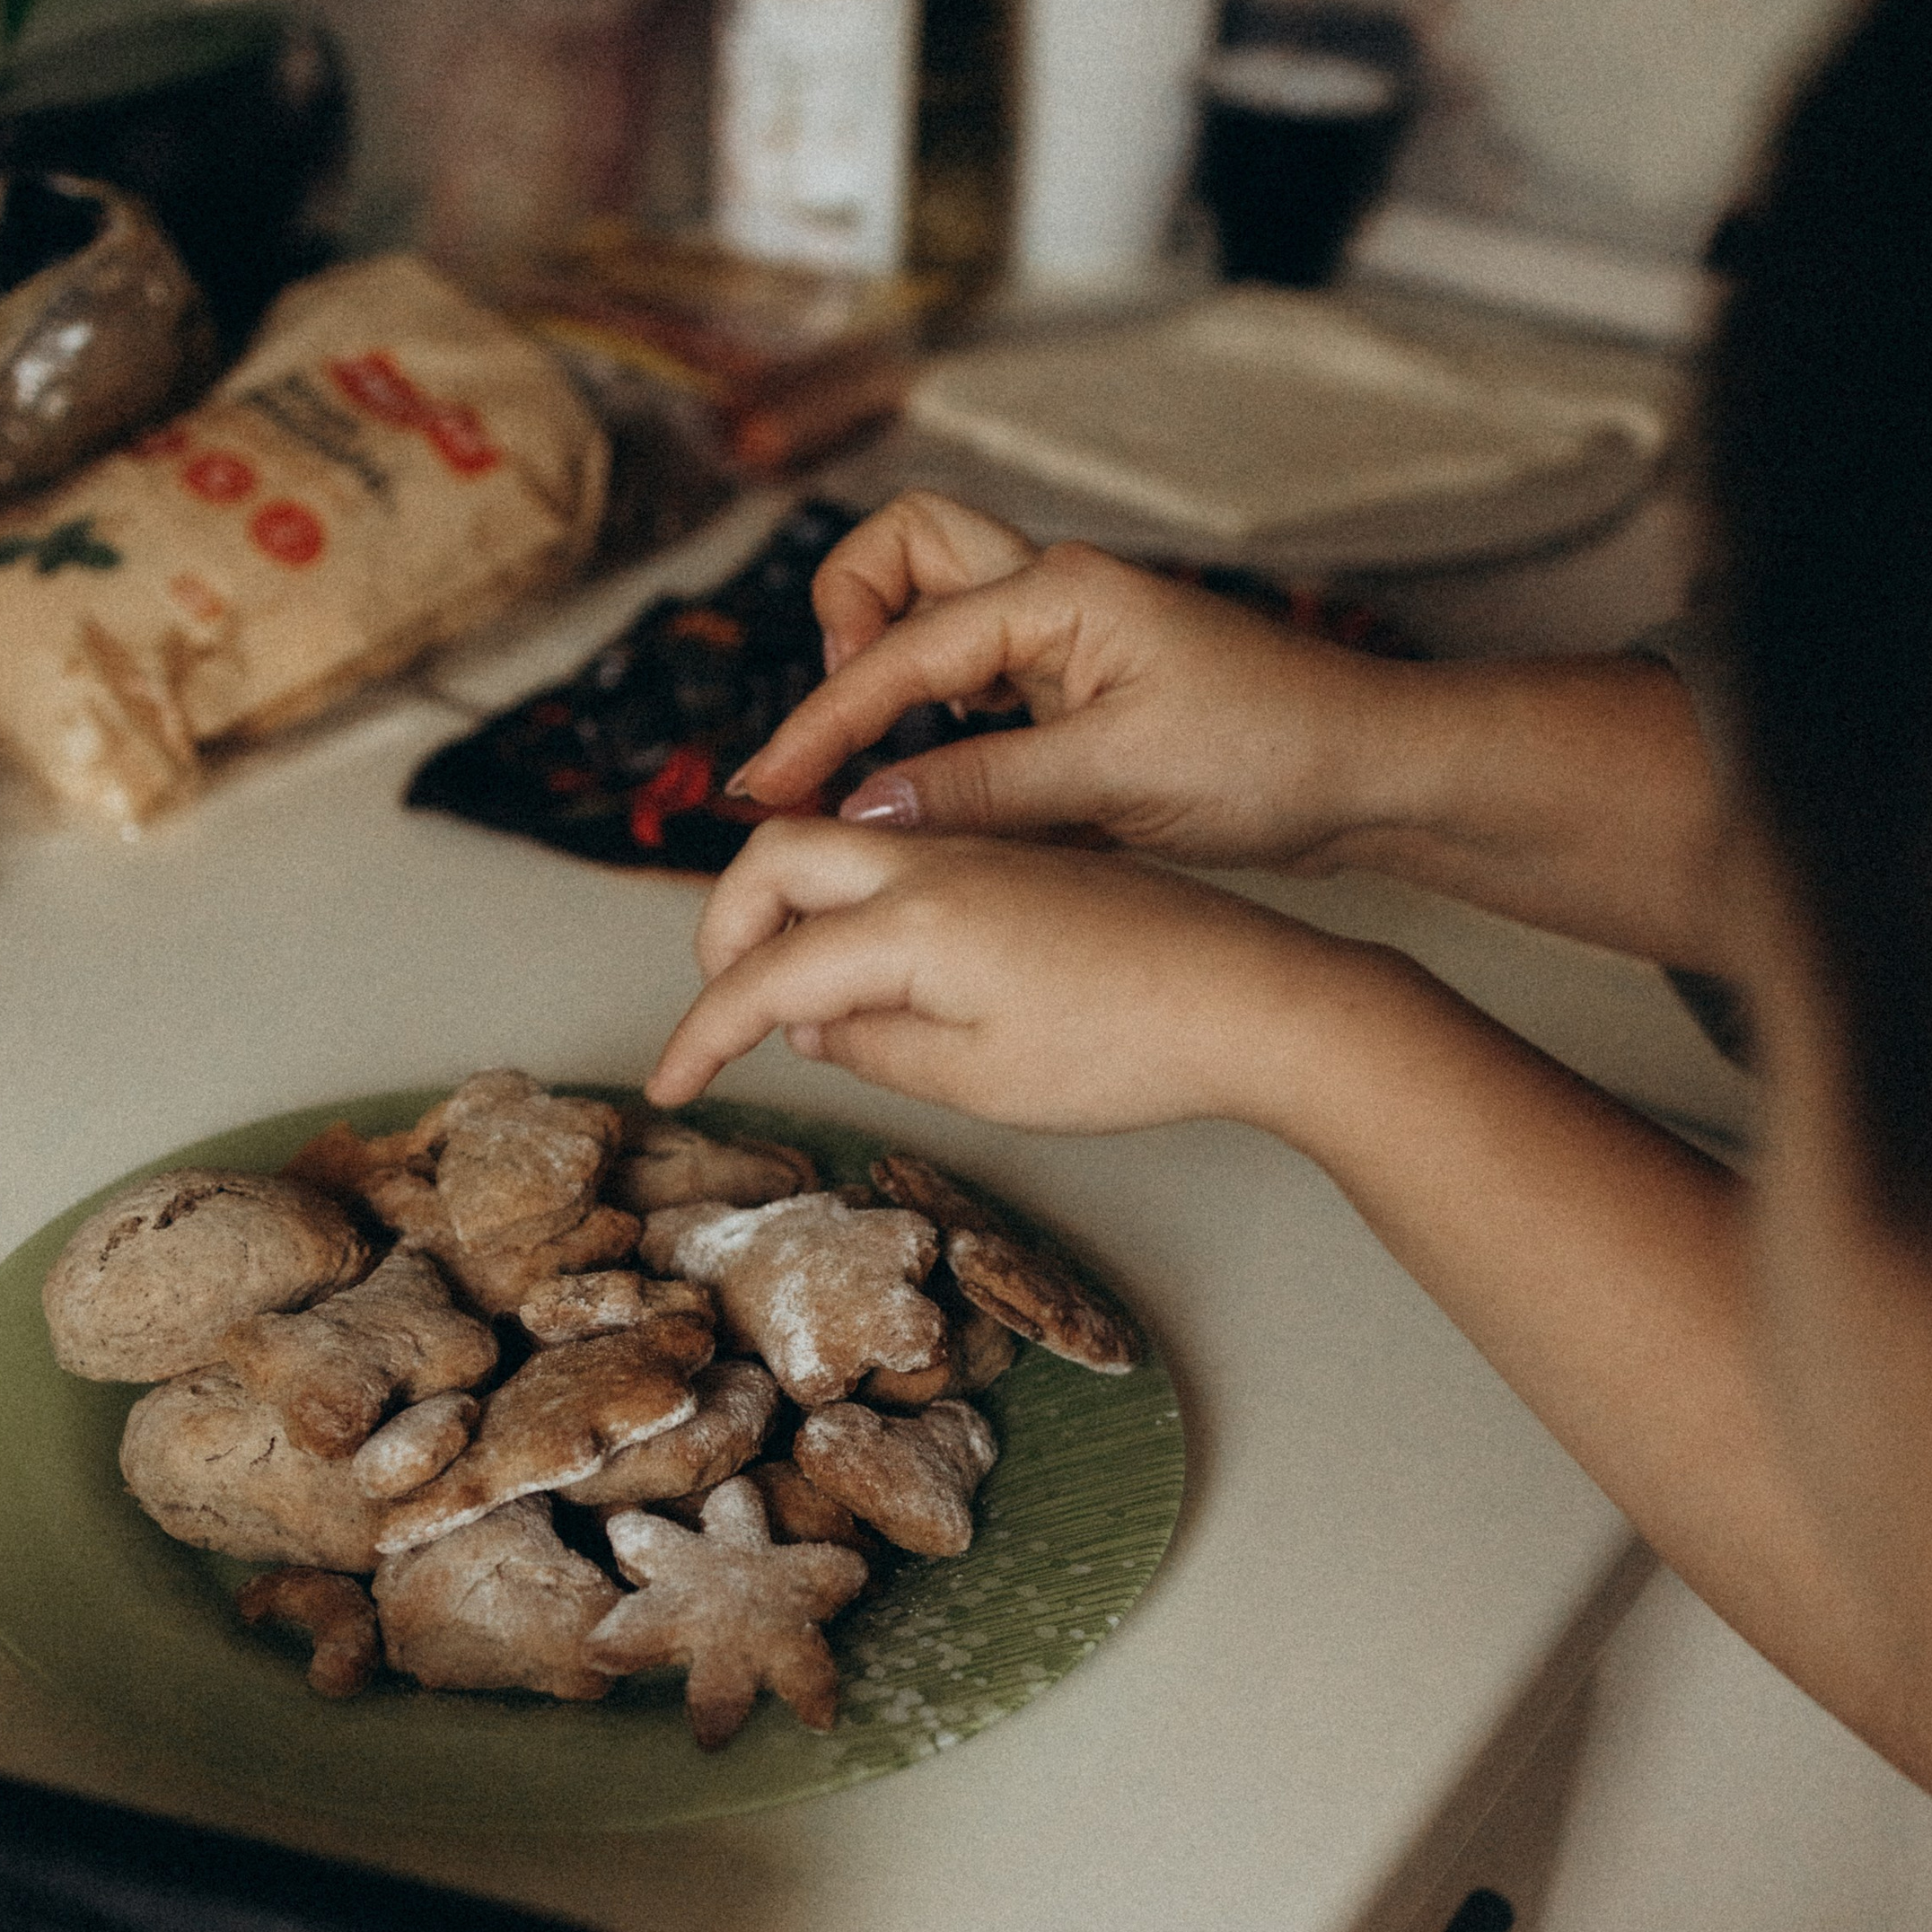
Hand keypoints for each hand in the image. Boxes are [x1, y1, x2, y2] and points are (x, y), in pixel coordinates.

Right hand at [644, 816, 1359, 1133]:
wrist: (1261, 998)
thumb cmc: (1138, 1045)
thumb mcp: (986, 1079)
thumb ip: (876, 1047)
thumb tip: (812, 1027)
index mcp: (915, 917)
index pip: (768, 973)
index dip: (704, 1034)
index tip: (670, 1087)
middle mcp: (938, 859)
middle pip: (781, 855)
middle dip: (728, 926)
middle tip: (722, 1007)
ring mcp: (983, 850)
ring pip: (844, 844)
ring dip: (791, 905)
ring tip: (792, 993)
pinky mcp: (1021, 861)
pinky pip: (904, 857)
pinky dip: (857, 902)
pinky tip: (881, 969)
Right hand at [729, 491, 1417, 870]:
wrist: (1374, 773)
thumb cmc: (1277, 754)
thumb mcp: (1121, 779)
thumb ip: (985, 787)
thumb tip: (864, 806)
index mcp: (1059, 592)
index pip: (900, 649)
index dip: (823, 721)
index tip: (769, 790)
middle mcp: (1053, 596)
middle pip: (901, 555)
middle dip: (844, 624)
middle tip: (834, 733)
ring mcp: (1065, 642)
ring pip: (933, 619)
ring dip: (886, 674)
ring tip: (867, 773)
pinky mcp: (1078, 695)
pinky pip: (976, 692)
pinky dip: (937, 729)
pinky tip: (936, 803)